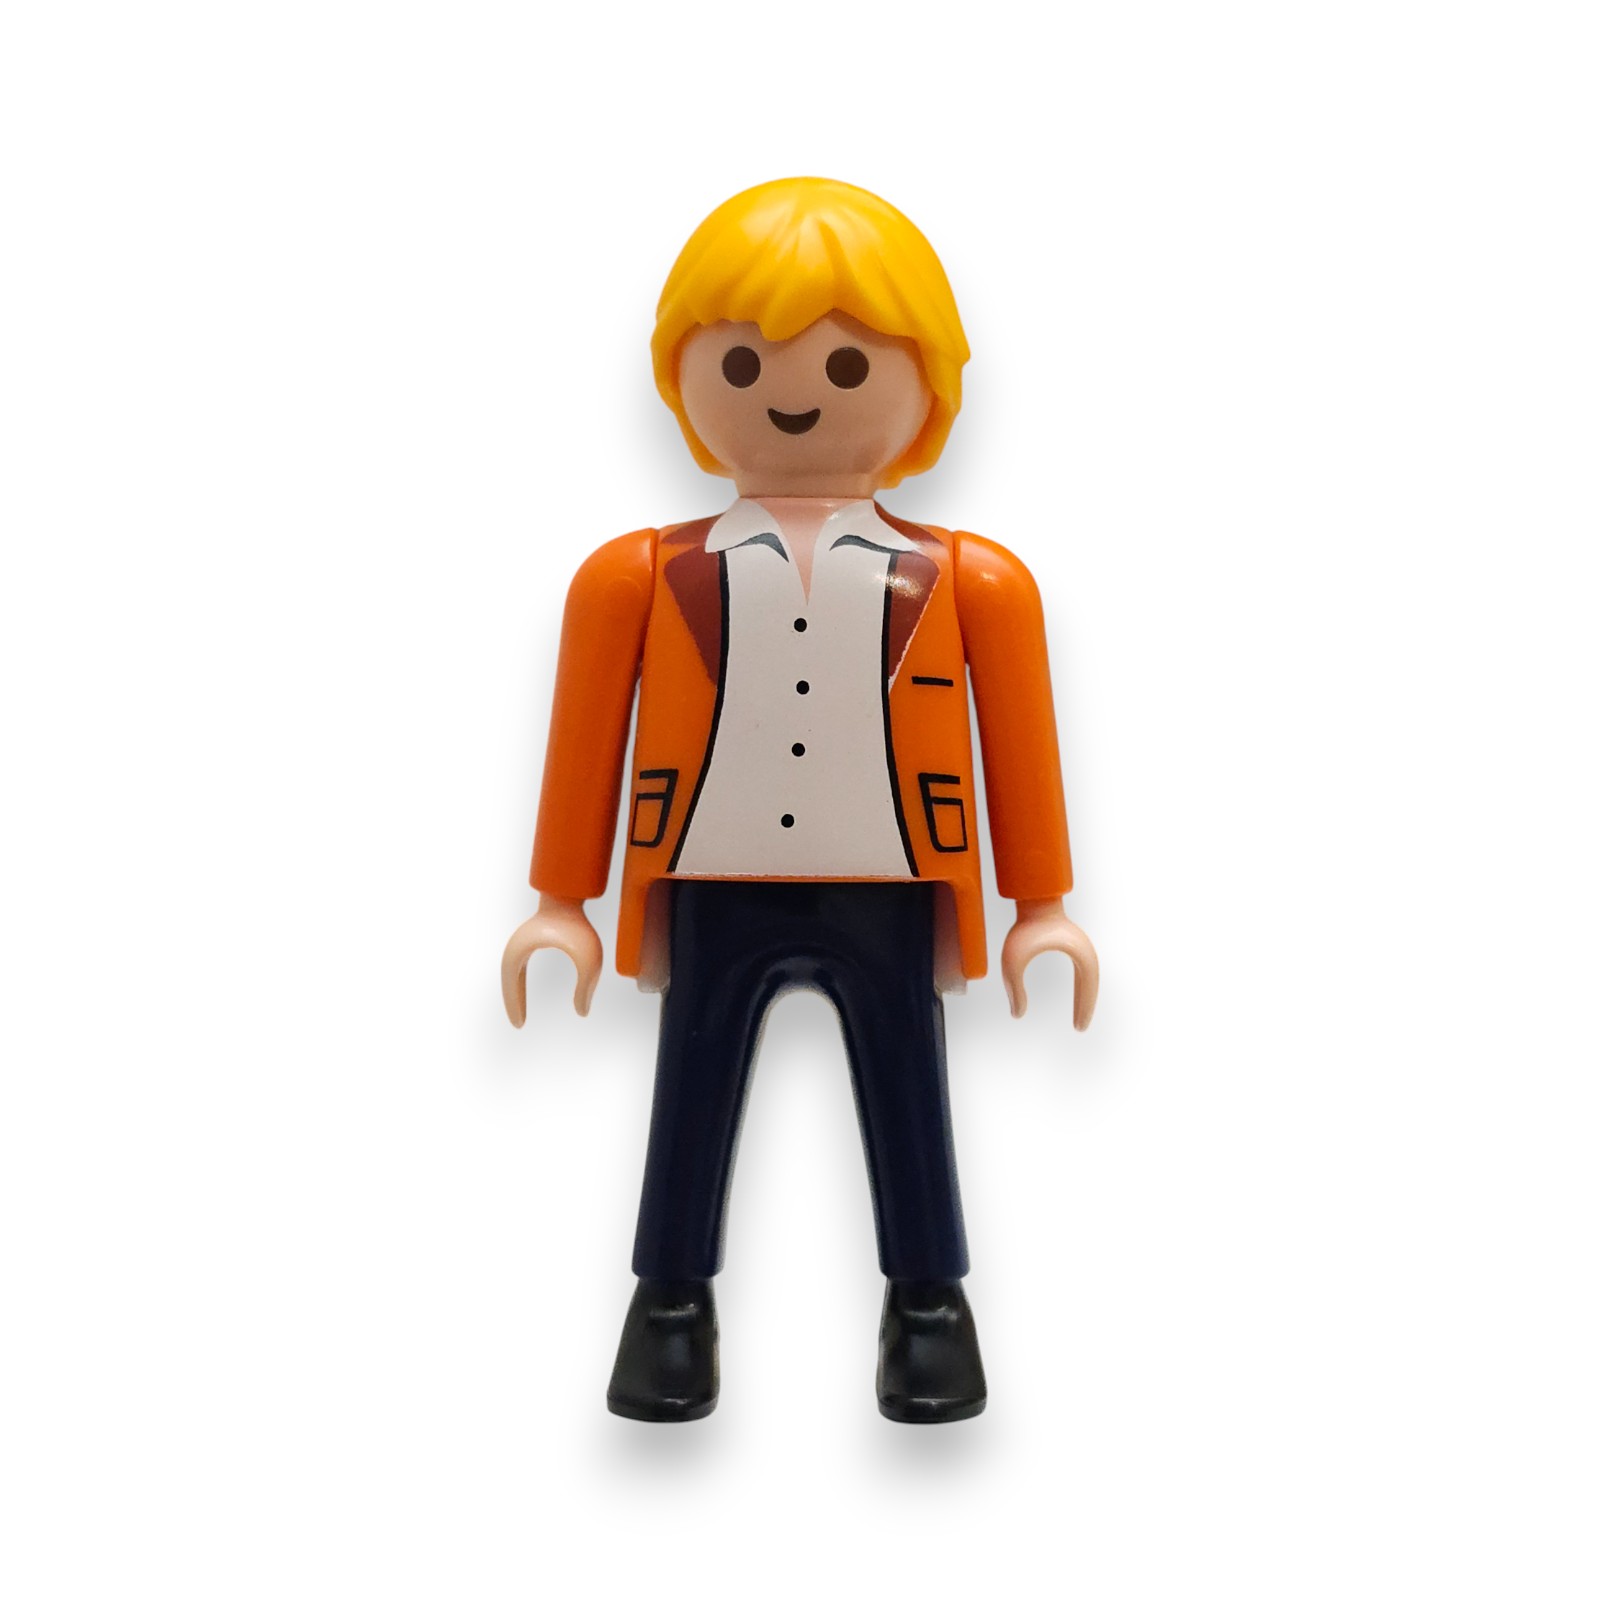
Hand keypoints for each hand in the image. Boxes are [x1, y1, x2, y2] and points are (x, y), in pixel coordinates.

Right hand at [501, 894, 602, 1024]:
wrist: (569, 894)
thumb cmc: (578, 924)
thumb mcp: (588, 958)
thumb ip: (586, 986)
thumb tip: (583, 1012)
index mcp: (520, 951)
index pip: (512, 985)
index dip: (515, 1005)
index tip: (520, 1025)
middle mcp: (515, 947)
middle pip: (508, 982)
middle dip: (513, 1003)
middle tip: (518, 1025)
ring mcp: (520, 942)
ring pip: (511, 976)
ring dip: (514, 994)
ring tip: (520, 1014)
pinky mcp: (528, 940)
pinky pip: (518, 968)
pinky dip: (518, 984)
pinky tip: (523, 994)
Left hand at [1000, 897, 1097, 1029]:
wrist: (1031, 898)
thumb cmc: (1023, 927)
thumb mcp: (1013, 961)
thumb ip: (1014, 988)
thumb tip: (1016, 1015)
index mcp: (1079, 954)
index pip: (1088, 987)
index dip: (1084, 1008)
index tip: (1079, 1028)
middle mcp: (1086, 950)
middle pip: (1091, 985)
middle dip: (1086, 1007)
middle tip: (1080, 1028)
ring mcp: (1082, 946)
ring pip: (1089, 979)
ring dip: (1085, 997)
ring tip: (1079, 1018)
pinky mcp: (1074, 944)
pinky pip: (1083, 971)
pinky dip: (1082, 987)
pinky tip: (1076, 998)